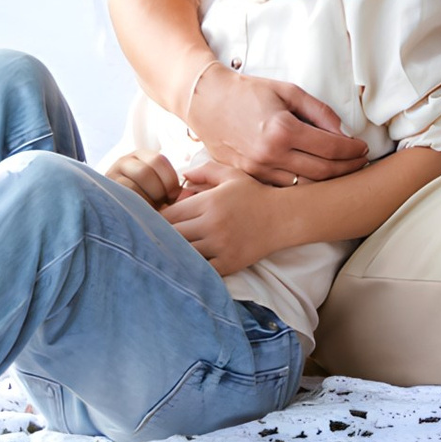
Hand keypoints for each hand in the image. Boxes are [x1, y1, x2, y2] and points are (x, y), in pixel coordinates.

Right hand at [104, 148, 182, 208]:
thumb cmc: (146, 202)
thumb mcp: (159, 191)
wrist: (117, 212)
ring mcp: (112, 174)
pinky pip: (122, 196)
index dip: (169, 180)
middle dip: (157, 192)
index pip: (159, 160)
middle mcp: (125, 161)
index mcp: (142, 156)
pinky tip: (140, 214)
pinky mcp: (106, 189)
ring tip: (150, 211)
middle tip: (160, 207)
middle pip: (146, 172)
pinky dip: (135, 206)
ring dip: (145, 201)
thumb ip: (174, 192)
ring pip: (132, 185)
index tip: (172, 197)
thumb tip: (189, 194)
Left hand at [164, 169, 295, 277]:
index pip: (169, 215)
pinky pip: (201, 270)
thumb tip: (183, 176)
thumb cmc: (254, 194)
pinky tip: (191, 262)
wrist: (283, 218)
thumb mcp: (231, 175)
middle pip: (172, 236)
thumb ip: (205, 171)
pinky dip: (193, 267)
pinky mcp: (228, 264)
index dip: (158, 219)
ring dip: (177, 252)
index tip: (158, 221)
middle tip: (160, 236)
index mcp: (209, 203)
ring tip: (173, 249)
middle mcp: (212, 225)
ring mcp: (220, 246)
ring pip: (184, 254)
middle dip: (163, 236)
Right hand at [186, 56, 367, 183]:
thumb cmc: (247, 92)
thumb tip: (343, 132)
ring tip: (343, 171)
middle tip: (361, 162)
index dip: (353, 150)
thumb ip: (319, 111)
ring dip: (329, 181)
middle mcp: (271, 154)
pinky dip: (305, 185)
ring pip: (305, 186)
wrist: (206, 102)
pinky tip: (317, 176)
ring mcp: (258, 170)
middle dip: (348, 168)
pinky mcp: (249, 177)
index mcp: (283, 130)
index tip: (363, 147)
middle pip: (323, 172)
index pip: (331, 148)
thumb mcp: (288, 91)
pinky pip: (284, 188)